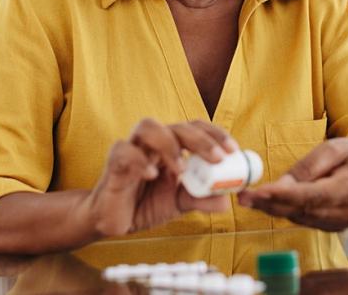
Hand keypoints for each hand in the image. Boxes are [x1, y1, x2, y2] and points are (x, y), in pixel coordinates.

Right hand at [87, 118, 238, 236]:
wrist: (114, 222)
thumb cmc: (145, 204)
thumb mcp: (179, 204)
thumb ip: (201, 199)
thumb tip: (226, 200)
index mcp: (172, 147)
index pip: (195, 128)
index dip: (214, 134)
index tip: (232, 150)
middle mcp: (153, 143)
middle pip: (176, 125)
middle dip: (200, 139)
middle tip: (217, 158)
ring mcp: (133, 149)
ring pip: (148, 126)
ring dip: (170, 145)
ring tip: (182, 170)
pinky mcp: (114, 163)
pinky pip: (124, 151)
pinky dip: (139, 161)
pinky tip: (152, 176)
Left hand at [238, 138, 347, 230]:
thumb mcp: (335, 149)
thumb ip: (307, 167)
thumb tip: (279, 186)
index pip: (313, 196)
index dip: (284, 196)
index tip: (259, 192)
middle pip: (302, 210)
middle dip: (269, 204)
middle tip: (243, 196)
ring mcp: (340, 223)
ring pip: (299, 217)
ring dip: (271, 209)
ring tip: (248, 197)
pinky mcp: (331, 227)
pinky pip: (303, 219)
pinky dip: (283, 211)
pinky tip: (266, 202)